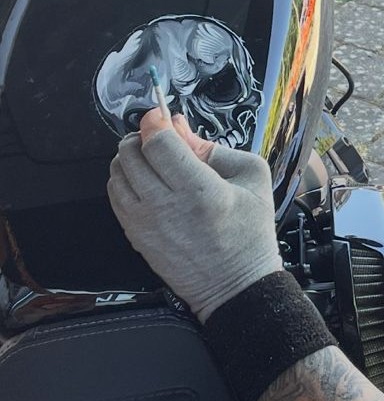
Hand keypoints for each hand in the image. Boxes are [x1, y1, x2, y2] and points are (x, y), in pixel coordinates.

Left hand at [108, 108, 283, 322]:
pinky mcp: (135, 236)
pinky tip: (146, 180)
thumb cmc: (249, 231)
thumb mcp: (251, 177)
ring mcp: (145, 224)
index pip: (157, 143)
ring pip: (117, 173)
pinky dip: (125, 180)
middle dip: (141, 136)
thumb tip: (180, 127)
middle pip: (130, 154)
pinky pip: (115, 196)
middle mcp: (165, 207)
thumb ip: (213, 147)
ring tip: (152, 159)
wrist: (236, 284)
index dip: (155, 122)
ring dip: (130, 158)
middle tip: (159, 136)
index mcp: (200, 190)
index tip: (162, 116)